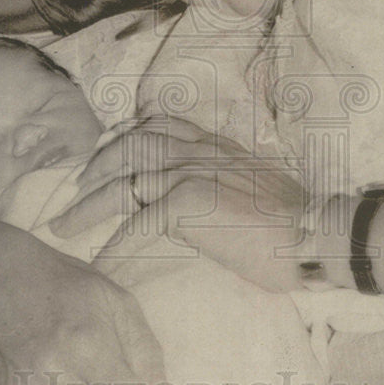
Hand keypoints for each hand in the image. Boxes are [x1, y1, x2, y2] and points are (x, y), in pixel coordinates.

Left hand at [52, 117, 308, 289]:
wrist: (317, 234)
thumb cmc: (294, 221)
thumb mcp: (254, 184)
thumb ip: (222, 179)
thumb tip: (197, 198)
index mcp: (215, 143)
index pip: (158, 124)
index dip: (123, 135)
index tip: (104, 154)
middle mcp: (199, 150)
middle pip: (130, 145)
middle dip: (96, 167)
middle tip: (75, 192)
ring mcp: (193, 172)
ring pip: (124, 179)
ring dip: (88, 203)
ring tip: (66, 224)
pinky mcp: (190, 203)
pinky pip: (137, 221)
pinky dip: (114, 242)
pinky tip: (100, 261)